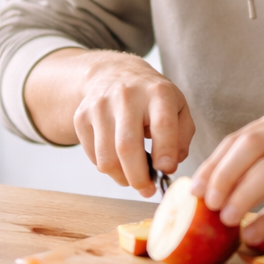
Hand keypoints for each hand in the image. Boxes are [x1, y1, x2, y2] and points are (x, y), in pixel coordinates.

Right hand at [28, 49, 194, 197]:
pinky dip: (107, 168)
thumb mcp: (177, 107)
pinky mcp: (81, 117)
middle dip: (138, 177)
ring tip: (133, 178)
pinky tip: (118, 160)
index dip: (165, 152)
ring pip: (106, 158)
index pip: (162, 124)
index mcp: (157, 93)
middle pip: (127, 147)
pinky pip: (93, 157)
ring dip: (121, 178)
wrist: (113, 73)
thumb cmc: (151, 97)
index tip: (166, 171)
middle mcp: (126, 96)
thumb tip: (168, 166)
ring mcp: (100, 106)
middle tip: (147, 190)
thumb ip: (182, 137)